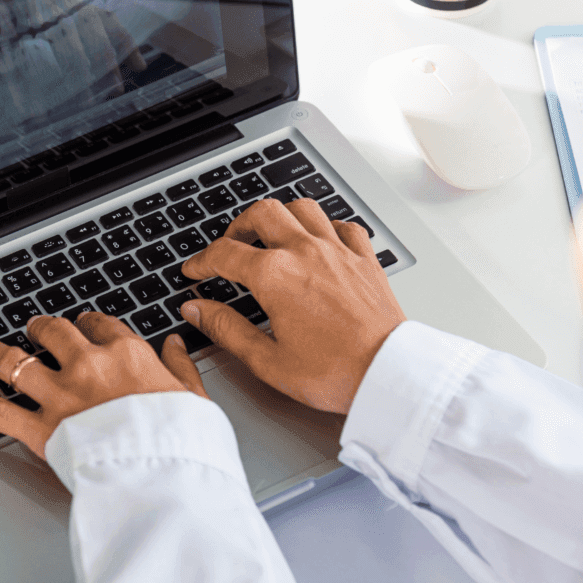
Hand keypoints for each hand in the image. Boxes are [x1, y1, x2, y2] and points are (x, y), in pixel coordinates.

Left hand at [0, 312, 207, 460]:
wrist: (162, 476)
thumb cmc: (182, 442)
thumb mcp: (194, 398)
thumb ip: (180, 368)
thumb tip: (175, 344)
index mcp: (127, 354)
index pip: (100, 326)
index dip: (89, 324)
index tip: (86, 327)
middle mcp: (88, 366)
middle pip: (54, 333)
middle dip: (42, 329)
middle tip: (36, 329)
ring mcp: (59, 395)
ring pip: (17, 362)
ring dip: (0, 353)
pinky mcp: (40, 428)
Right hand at [180, 197, 405, 415]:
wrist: (387, 374)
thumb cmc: (333, 372)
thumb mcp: (266, 359)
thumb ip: (226, 329)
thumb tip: (197, 310)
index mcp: (275, 276)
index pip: (225, 254)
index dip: (201, 261)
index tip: (194, 270)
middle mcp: (306, 252)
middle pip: (262, 213)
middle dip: (238, 225)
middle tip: (229, 244)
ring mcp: (338, 251)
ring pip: (302, 208)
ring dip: (280, 216)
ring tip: (269, 233)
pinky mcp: (365, 259)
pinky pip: (342, 225)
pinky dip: (325, 226)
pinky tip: (318, 241)